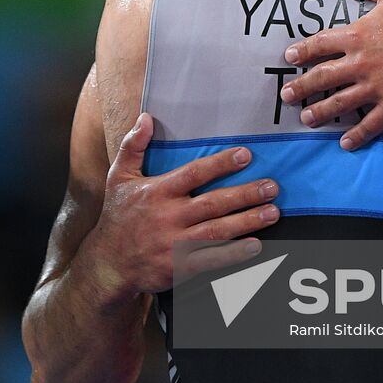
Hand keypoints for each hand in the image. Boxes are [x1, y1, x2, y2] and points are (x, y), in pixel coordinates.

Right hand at [84, 114, 280, 296]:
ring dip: (248, 221)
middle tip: (271, 187)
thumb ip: (133, 146)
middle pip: (213, 203)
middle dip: (245, 194)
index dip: (220, 164)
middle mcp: (169, 216)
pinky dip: (234, 253)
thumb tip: (146, 117)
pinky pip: (212, 259)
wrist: (109, 263)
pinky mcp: (180, 266)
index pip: (194, 174)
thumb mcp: (118, 177)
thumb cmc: (118, 217)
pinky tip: (255, 246)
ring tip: (273, 212)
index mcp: (157, 192)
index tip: (245, 155)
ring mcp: (175, 243)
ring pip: (218, 231)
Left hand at [279, 0, 382, 148]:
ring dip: (320, 112)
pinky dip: (357, 135)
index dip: (302, 50)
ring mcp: (377, 86)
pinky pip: (371, 124)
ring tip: (305, 119)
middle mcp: (362, 63)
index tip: (288, 57)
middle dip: (301, 87)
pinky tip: (345, 144)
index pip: (320, 44)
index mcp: (358, 35)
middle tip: (286, 96)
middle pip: (322, 77)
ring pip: (340, 102)